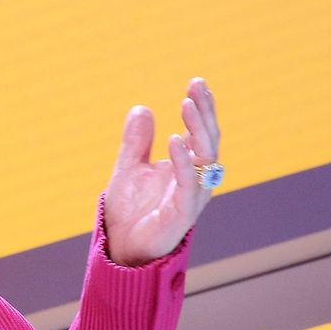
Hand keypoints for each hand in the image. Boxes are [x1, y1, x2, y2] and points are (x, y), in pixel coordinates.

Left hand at [104, 77, 220, 266]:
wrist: (121, 246)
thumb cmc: (131, 210)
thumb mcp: (128, 168)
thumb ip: (136, 142)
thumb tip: (142, 108)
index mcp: (187, 167)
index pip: (201, 132)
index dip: (201, 108)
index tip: (196, 83)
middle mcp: (196, 179)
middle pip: (209, 140)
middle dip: (204, 112)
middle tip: (196, 86)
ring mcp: (193, 196)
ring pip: (206, 158)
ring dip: (198, 129)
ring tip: (187, 104)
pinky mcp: (183, 213)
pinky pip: (189, 184)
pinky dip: (183, 161)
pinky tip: (176, 139)